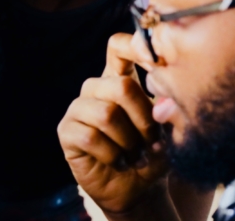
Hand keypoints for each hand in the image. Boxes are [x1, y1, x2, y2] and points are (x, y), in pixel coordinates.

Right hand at [58, 33, 173, 217]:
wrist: (137, 189)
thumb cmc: (153, 154)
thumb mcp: (168, 130)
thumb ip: (166, 109)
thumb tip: (163, 100)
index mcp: (120, 79)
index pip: (118, 47)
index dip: (133, 46)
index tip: (155, 61)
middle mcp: (96, 89)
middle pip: (121, 85)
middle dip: (144, 118)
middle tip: (151, 140)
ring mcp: (78, 109)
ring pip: (107, 114)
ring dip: (129, 141)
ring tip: (135, 154)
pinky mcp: (67, 131)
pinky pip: (90, 136)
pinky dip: (112, 154)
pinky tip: (118, 161)